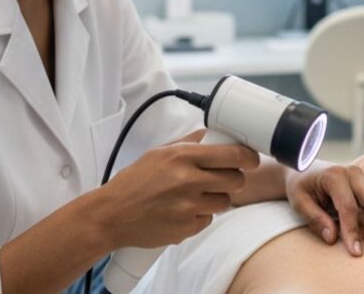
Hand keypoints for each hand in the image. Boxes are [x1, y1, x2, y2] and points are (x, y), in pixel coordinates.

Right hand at [95, 129, 260, 248]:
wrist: (112, 215)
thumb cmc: (134, 182)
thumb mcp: (158, 153)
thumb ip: (188, 143)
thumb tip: (211, 135)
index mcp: (182, 157)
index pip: (232, 155)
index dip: (248, 157)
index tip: (252, 158)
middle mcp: (188, 181)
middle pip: (236, 180)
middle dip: (234, 178)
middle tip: (224, 178)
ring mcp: (189, 207)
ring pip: (225, 201)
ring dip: (217, 198)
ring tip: (196, 195)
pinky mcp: (187, 228)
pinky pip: (208, 219)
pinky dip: (200, 215)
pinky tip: (183, 210)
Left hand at [285, 161, 363, 256]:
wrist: (304, 170)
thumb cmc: (301, 186)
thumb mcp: (299, 202)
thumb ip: (314, 218)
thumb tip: (332, 238)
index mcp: (333, 175)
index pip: (348, 206)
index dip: (352, 230)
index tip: (356, 251)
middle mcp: (352, 173)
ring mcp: (363, 177)